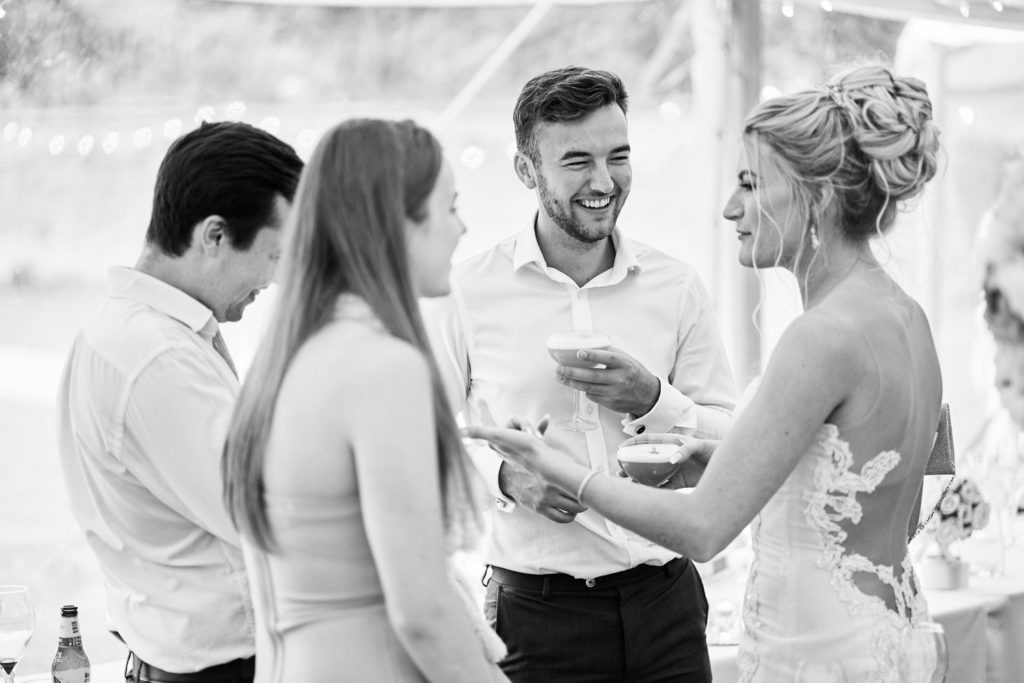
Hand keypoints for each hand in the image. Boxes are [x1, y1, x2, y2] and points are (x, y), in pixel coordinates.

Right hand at [464, 422, 587, 522]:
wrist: (506, 478)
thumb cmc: (523, 460)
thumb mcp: (533, 445)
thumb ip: (540, 430)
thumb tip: (546, 417)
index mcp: (551, 471)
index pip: (576, 478)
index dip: (585, 480)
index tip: (591, 479)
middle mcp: (549, 486)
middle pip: (579, 497)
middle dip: (585, 496)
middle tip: (588, 492)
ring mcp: (545, 500)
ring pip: (573, 509)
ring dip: (579, 507)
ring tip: (581, 501)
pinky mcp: (540, 510)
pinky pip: (562, 518)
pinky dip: (569, 516)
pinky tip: (570, 510)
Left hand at [555, 347, 659, 415]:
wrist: (648, 395)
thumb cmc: (634, 373)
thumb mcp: (626, 358)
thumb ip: (609, 352)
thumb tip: (587, 343)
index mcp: (625, 364)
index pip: (607, 358)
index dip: (592, 355)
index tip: (579, 352)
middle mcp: (620, 379)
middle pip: (592, 376)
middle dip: (573, 373)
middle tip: (559, 369)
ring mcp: (614, 393)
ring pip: (588, 388)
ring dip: (571, 383)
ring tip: (560, 377)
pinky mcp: (610, 403)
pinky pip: (592, 396)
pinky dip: (584, 390)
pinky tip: (578, 385)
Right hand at [617, 433, 717, 488]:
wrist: (730, 469)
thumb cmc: (715, 451)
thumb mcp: (701, 446)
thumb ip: (686, 449)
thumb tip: (672, 459)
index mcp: (672, 443)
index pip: (649, 441)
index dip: (633, 443)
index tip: (620, 448)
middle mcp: (669, 456)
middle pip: (646, 459)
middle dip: (630, 465)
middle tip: (619, 472)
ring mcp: (673, 470)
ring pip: (651, 475)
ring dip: (638, 479)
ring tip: (626, 485)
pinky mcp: (679, 483)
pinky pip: (662, 487)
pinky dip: (653, 491)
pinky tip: (643, 496)